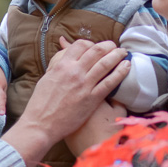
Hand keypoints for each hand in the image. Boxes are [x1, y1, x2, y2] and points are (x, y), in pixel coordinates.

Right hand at [3, 38, 129, 165]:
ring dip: (117, 55)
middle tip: (114, 46)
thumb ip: (57, 64)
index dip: (91, 43)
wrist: (41, 123)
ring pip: (105, 64)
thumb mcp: (47, 77)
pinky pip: (110, 82)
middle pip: (96, 51)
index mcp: (62, 65)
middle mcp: (74, 72)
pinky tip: (126, 66)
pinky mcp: (92, 99)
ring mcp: (84, 85)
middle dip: (108, 46)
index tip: (95, 46)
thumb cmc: (41, 103)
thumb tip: (63, 54)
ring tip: (123, 53)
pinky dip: (120, 72)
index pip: (81, 45)